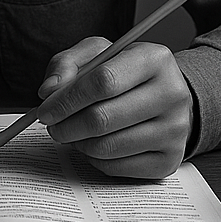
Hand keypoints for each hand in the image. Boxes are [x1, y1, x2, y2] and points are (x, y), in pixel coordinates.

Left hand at [36, 38, 194, 178]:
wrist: (166, 96)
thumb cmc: (126, 72)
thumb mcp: (98, 53)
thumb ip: (67, 63)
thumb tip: (49, 91)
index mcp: (154, 59)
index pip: (104, 81)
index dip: (67, 99)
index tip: (45, 110)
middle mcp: (172, 94)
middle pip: (102, 119)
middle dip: (66, 125)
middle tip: (53, 125)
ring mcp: (175, 131)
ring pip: (106, 147)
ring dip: (78, 143)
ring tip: (73, 132)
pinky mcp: (169, 160)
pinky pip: (116, 168)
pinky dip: (94, 159)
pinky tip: (94, 143)